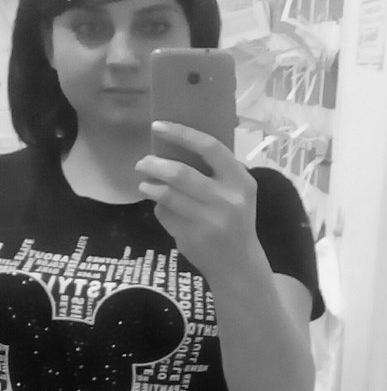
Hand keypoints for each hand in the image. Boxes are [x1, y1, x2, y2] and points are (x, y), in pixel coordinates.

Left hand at [135, 121, 258, 278]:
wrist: (238, 263)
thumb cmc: (236, 219)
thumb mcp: (239, 192)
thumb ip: (218, 171)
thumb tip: (176, 145)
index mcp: (241, 181)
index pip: (210, 148)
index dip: (182, 134)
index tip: (158, 126)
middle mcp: (227, 199)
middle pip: (181, 173)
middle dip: (154, 164)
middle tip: (142, 162)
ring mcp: (209, 221)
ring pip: (167, 195)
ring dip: (150, 186)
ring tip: (145, 183)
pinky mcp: (191, 238)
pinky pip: (165, 215)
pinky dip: (158, 207)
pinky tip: (160, 206)